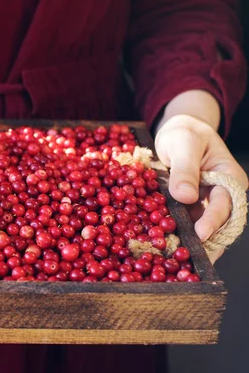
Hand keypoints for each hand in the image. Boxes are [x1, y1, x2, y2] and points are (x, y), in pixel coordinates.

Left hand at [155, 90, 247, 261]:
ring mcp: (206, 204)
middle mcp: (221, 196)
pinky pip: (184, 223)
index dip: (212, 221)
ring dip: (187, 242)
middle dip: (203, 243)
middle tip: (187, 260)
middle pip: (216, 224)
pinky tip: (162, 246)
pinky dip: (174, 233)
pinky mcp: (189, 209)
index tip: (200, 235)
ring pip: (199, 228)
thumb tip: (185, 196)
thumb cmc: (185, 132)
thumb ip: (185, 169)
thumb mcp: (183, 143)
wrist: (177, 132)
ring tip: (173, 259)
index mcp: (229, 179)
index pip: (225, 204)